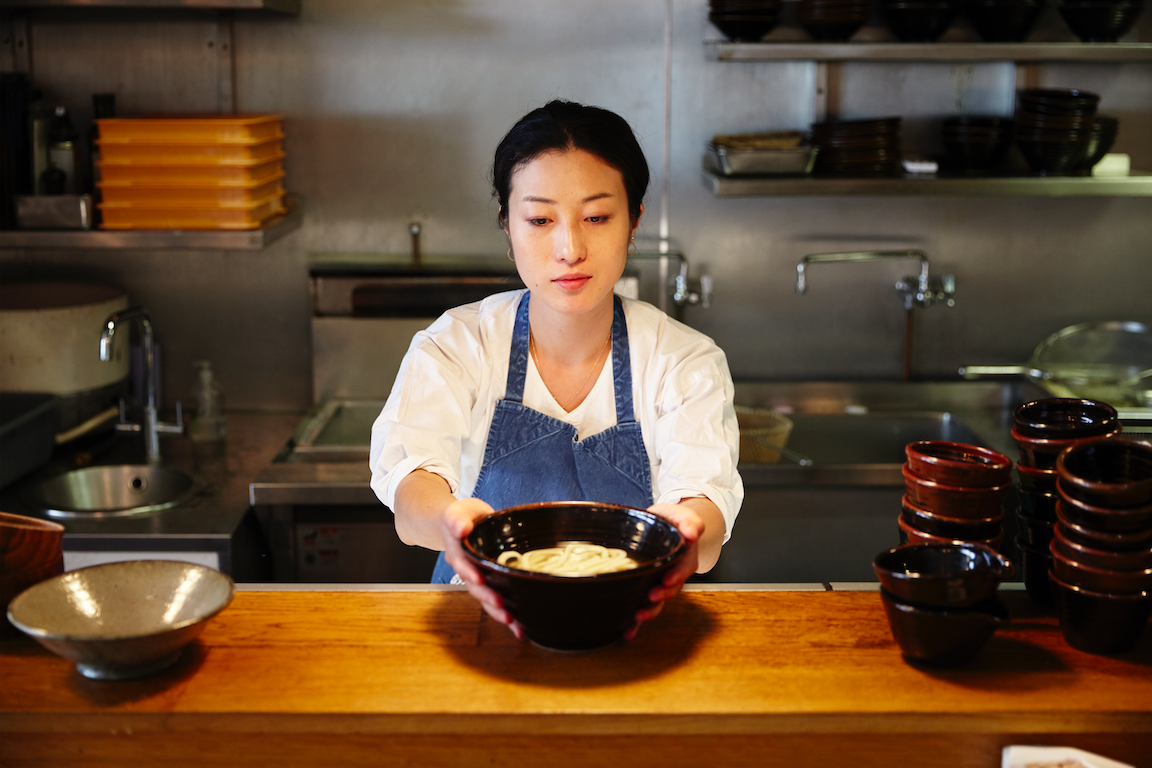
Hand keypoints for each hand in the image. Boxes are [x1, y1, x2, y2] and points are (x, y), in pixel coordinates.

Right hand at [441, 497, 525, 639]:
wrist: (462, 525)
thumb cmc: (462, 517)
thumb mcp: (457, 512)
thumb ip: (456, 519)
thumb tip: (460, 527)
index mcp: (459, 553)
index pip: (463, 565)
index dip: (470, 573)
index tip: (479, 579)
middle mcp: (468, 570)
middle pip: (476, 588)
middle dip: (488, 599)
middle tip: (502, 607)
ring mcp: (480, 578)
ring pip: (487, 599)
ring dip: (498, 612)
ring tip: (513, 623)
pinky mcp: (492, 582)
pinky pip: (498, 600)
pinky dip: (508, 614)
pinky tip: (521, 626)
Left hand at [625, 501, 704, 639]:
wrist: (663, 526)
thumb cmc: (671, 521)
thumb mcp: (682, 515)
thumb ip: (690, 522)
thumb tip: (692, 532)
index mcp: (683, 557)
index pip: (683, 568)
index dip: (677, 576)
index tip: (668, 580)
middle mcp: (672, 573)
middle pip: (670, 589)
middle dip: (661, 596)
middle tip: (652, 598)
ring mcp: (658, 582)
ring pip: (656, 601)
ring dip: (648, 611)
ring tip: (637, 618)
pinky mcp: (644, 586)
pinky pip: (642, 604)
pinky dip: (634, 620)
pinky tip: (626, 630)